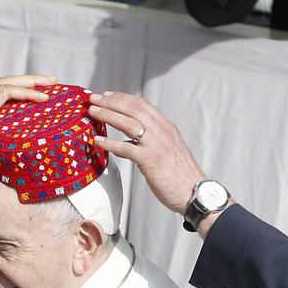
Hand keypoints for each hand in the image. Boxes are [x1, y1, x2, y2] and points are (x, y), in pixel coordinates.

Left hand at [0, 75, 55, 189]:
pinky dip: (17, 106)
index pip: (9, 90)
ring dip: (26, 91)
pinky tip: (25, 111)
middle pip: (11, 85)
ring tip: (44, 90)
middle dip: (33, 82)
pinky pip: (3, 109)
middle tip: (54, 81)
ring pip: (8, 95)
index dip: (29, 92)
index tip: (47, 96)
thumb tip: (5, 94)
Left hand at [86, 92, 219, 215]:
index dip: (123, 98)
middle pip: (133, 109)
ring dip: (108, 115)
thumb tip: (134, 138)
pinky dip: (110, 143)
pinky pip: (126, 148)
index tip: (108, 95)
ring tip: (92, 112)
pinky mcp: (150, 160)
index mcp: (166, 127)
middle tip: (94, 98)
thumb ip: (154, 139)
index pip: (143, 105)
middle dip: (111, 101)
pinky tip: (97, 140)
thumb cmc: (180, 175)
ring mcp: (156, 145)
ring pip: (128, 123)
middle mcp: (162, 132)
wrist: (195, 192)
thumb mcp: (169, 149)